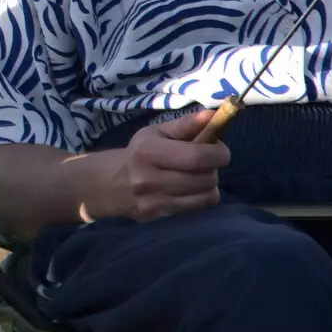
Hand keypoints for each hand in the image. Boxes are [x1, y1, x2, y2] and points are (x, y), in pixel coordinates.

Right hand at [103, 109, 230, 221]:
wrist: (110, 184)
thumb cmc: (140, 153)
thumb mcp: (157, 133)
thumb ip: (186, 124)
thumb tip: (213, 115)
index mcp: (149, 152)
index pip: (197, 157)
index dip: (218, 153)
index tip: (220, 149)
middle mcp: (150, 179)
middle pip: (205, 178)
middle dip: (214, 168)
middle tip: (206, 161)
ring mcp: (156, 201)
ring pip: (207, 195)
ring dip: (209, 183)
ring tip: (197, 175)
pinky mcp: (161, 216)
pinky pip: (199, 206)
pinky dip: (202, 196)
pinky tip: (190, 189)